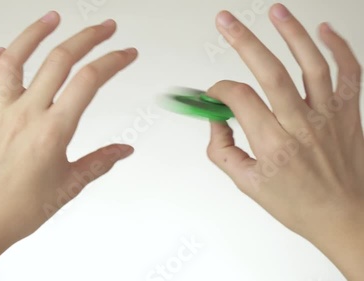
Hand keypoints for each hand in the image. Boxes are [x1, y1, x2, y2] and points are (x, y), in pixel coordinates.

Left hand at [0, 11, 136, 280]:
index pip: (90, 81)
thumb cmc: (19, 209)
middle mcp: (26, 114)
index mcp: (53, 130)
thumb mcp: (70, 186)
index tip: (126, 53)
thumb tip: (124, 150)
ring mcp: (0, 112)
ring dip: (34, 34)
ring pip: (14, 60)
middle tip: (105, 27)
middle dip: (88, 37)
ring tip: (52, 18)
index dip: (113, 61)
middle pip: (59, 60)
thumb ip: (100, 162)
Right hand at [205, 4, 363, 279]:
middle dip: (244, 42)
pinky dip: (339, 48)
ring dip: (292, 33)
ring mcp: (329, 117)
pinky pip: (349, 73)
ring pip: (312, 65)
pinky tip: (324, 30)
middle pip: (271, 73)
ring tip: (274, 11)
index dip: (218, 89)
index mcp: (273, 145)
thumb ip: (222, 150)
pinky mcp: (350, 113)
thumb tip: (215, 120)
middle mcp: (302, 126)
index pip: (239, 100)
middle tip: (225, 21)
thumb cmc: (298, 204)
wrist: (344, 217)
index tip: (213, 92)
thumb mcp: (247, 184)